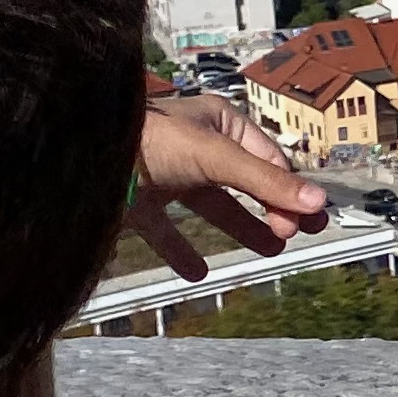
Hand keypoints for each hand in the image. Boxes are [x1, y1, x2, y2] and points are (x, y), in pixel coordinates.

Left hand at [128, 100, 329, 281]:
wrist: (78, 156)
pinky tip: (197, 273)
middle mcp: (195, 147)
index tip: (305, 224)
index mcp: (219, 123)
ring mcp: (167, 175)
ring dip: (241, 229)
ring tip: (269, 252)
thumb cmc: (150, 141)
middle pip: (245, 184)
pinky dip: (182, 251)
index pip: (267, 161)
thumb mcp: (215, 158)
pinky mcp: (140, 201)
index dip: (287, 192)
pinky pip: (167, 230)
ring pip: (213, 207)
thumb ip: (264, 183)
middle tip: (294, 236)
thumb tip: (320, 203)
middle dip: (271, 210)